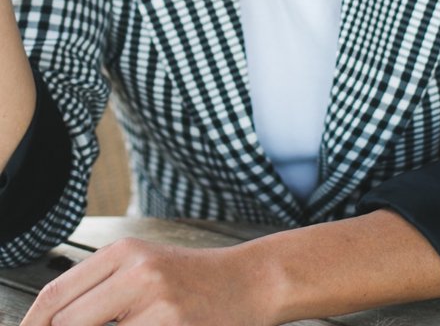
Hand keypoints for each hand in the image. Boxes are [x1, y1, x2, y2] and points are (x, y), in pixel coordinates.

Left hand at [21, 238, 276, 325]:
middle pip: (65, 323)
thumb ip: (100, 292)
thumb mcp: (146, 270)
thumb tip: (52, 322)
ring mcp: (156, 302)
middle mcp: (137, 271)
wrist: (253, 281)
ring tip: (133, 322)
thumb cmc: (197, 282)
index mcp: (125, 252)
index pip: (54, 297)